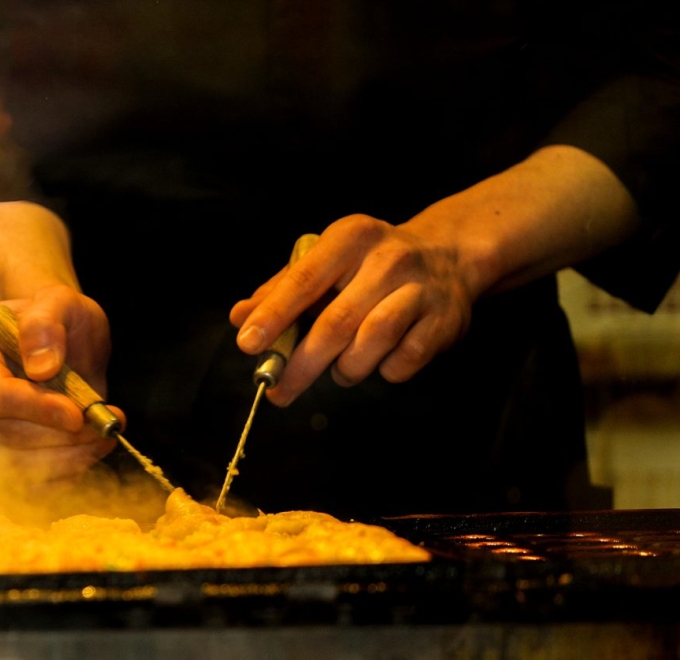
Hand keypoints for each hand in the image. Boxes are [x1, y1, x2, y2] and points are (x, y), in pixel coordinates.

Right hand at [0, 284, 119, 482]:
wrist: (56, 340)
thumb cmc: (54, 317)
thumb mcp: (58, 300)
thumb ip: (46, 320)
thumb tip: (40, 366)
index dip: (37, 410)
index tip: (78, 414)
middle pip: (4, 436)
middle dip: (60, 437)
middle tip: (106, 425)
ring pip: (16, 466)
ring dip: (69, 459)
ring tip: (106, 434)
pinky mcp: (2, 457)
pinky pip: (27, 485)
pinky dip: (64, 475)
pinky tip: (90, 452)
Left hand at [230, 145, 639, 407]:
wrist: (450, 254)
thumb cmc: (369, 264)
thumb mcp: (327, 261)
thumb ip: (282, 288)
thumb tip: (241, 317)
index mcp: (350, 238)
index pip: (305, 278)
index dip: (275, 314)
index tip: (248, 345)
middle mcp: (387, 258)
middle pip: (337, 321)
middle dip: (301, 364)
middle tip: (278, 391)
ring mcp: (420, 288)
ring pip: (373, 341)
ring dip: (347, 368)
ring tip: (339, 372)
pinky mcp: (445, 319)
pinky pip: (405, 359)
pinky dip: (384, 370)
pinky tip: (378, 363)